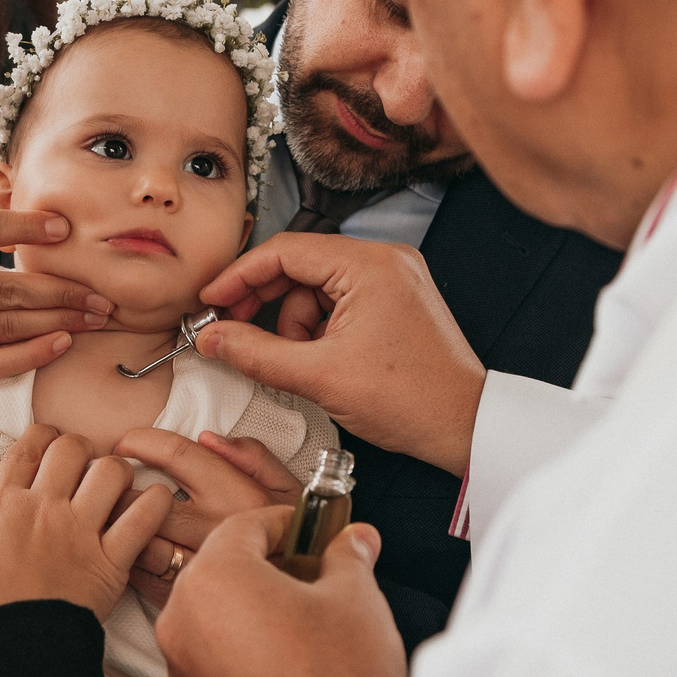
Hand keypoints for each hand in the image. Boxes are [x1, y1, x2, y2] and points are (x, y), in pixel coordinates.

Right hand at [0, 426, 171, 626]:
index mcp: (0, 504)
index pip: (30, 444)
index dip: (43, 437)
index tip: (48, 447)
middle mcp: (43, 509)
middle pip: (72, 447)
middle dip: (80, 449)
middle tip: (81, 467)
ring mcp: (79, 534)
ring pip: (112, 471)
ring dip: (116, 473)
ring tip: (113, 488)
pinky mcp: (110, 564)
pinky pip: (145, 517)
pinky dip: (155, 504)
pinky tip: (152, 505)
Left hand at [114, 428, 300, 609]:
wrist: (305, 599)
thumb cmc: (297, 542)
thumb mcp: (288, 488)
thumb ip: (252, 456)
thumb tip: (208, 439)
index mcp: (235, 494)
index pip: (177, 454)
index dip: (142, 441)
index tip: (126, 442)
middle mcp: (212, 528)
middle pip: (141, 500)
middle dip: (117, 487)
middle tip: (108, 481)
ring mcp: (194, 566)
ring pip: (133, 540)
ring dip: (116, 526)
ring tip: (110, 515)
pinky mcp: (181, 599)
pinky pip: (137, 575)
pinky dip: (128, 560)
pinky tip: (130, 551)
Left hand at [158, 513, 405, 676]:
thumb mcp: (355, 600)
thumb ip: (348, 559)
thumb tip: (353, 541)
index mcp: (214, 576)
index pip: (245, 526)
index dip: (287, 523)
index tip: (316, 530)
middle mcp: (183, 616)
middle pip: (225, 568)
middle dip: (272, 565)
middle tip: (319, 572)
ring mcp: (184, 663)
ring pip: (218, 613)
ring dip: (258, 606)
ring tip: (311, 619)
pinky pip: (217, 653)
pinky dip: (247, 644)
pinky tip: (293, 657)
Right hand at [195, 234, 485, 474]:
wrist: (465, 426)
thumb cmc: (413, 399)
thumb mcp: (319, 376)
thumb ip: (256, 353)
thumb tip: (214, 337)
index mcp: (369, 265)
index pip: (285, 251)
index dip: (239, 276)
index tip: (212, 300)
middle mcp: (385, 260)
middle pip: (300, 265)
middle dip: (265, 302)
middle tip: (234, 329)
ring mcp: (393, 278)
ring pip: (317, 288)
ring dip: (296, 323)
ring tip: (304, 363)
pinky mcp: (396, 300)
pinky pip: (340, 301)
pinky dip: (320, 329)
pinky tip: (322, 359)